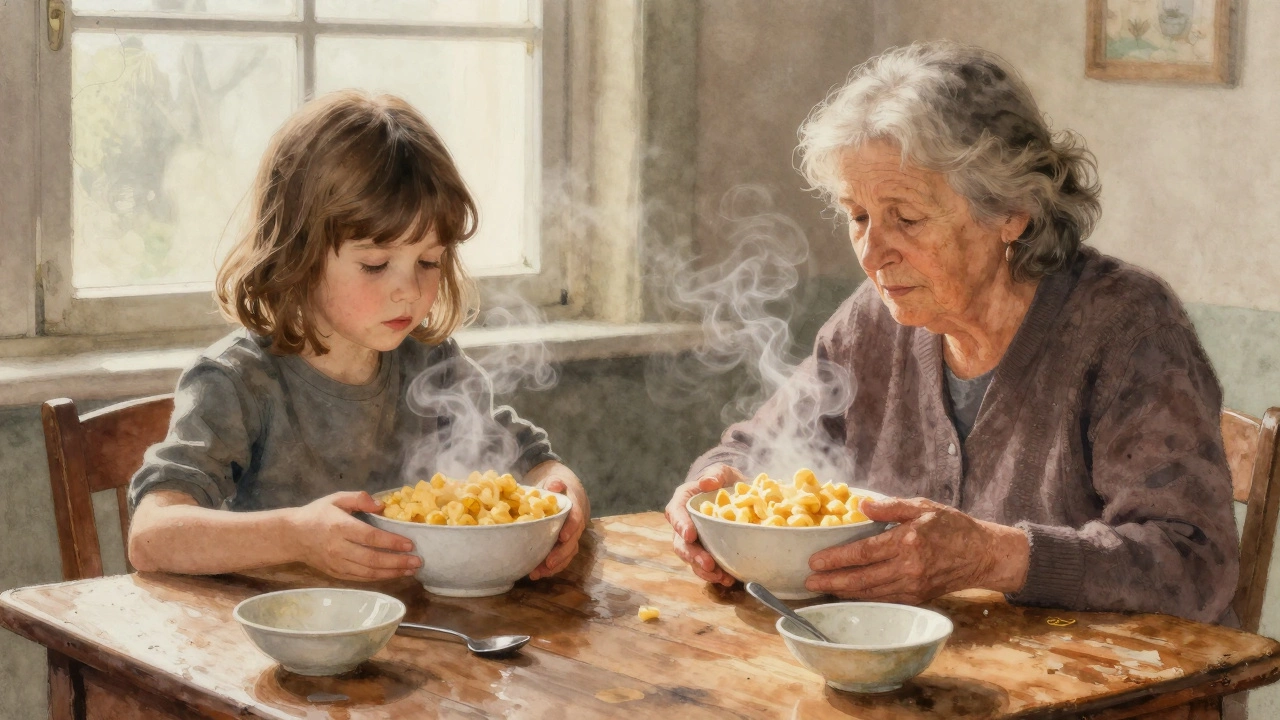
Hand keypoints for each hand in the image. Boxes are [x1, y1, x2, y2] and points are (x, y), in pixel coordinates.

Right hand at [288, 491, 421, 580]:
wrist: (292, 536)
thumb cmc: (317, 514)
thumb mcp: (336, 498)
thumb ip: (359, 498)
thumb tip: (382, 505)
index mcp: (340, 527)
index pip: (370, 537)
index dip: (391, 542)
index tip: (410, 544)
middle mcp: (338, 548)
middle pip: (372, 559)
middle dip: (397, 562)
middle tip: (417, 562)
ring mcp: (337, 564)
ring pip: (368, 572)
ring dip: (391, 573)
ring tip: (410, 570)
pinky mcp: (336, 574)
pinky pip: (360, 579)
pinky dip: (378, 578)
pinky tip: (393, 574)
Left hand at [525, 461, 589, 579]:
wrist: (565, 492)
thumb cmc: (557, 486)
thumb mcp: (556, 480)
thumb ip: (556, 483)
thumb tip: (554, 486)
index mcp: (575, 508)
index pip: (576, 519)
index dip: (571, 528)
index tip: (562, 537)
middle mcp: (575, 526)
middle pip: (572, 542)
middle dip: (561, 554)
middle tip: (548, 563)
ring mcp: (570, 537)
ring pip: (567, 554)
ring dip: (554, 566)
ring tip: (537, 573)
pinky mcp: (562, 545)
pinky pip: (560, 558)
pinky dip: (550, 568)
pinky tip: (536, 573)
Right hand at [665, 463, 743, 586]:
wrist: (737, 494)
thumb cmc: (724, 481)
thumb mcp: (722, 472)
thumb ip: (715, 474)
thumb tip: (707, 482)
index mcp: (683, 501)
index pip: (675, 513)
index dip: (680, 525)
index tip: (690, 534)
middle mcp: (684, 523)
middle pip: (681, 543)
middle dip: (693, 555)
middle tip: (708, 564)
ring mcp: (695, 540)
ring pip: (691, 559)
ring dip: (704, 570)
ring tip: (721, 577)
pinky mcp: (706, 551)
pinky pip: (706, 567)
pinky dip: (715, 575)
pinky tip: (728, 579)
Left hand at [805, 496, 1029, 603]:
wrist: (981, 554)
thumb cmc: (952, 526)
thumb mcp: (922, 506)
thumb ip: (890, 507)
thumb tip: (861, 505)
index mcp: (907, 542)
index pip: (863, 552)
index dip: (836, 558)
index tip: (814, 561)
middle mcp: (909, 568)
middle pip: (862, 578)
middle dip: (832, 581)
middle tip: (809, 582)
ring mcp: (913, 586)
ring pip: (871, 593)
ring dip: (844, 592)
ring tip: (823, 588)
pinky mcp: (918, 598)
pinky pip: (884, 599)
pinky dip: (864, 598)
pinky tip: (849, 594)